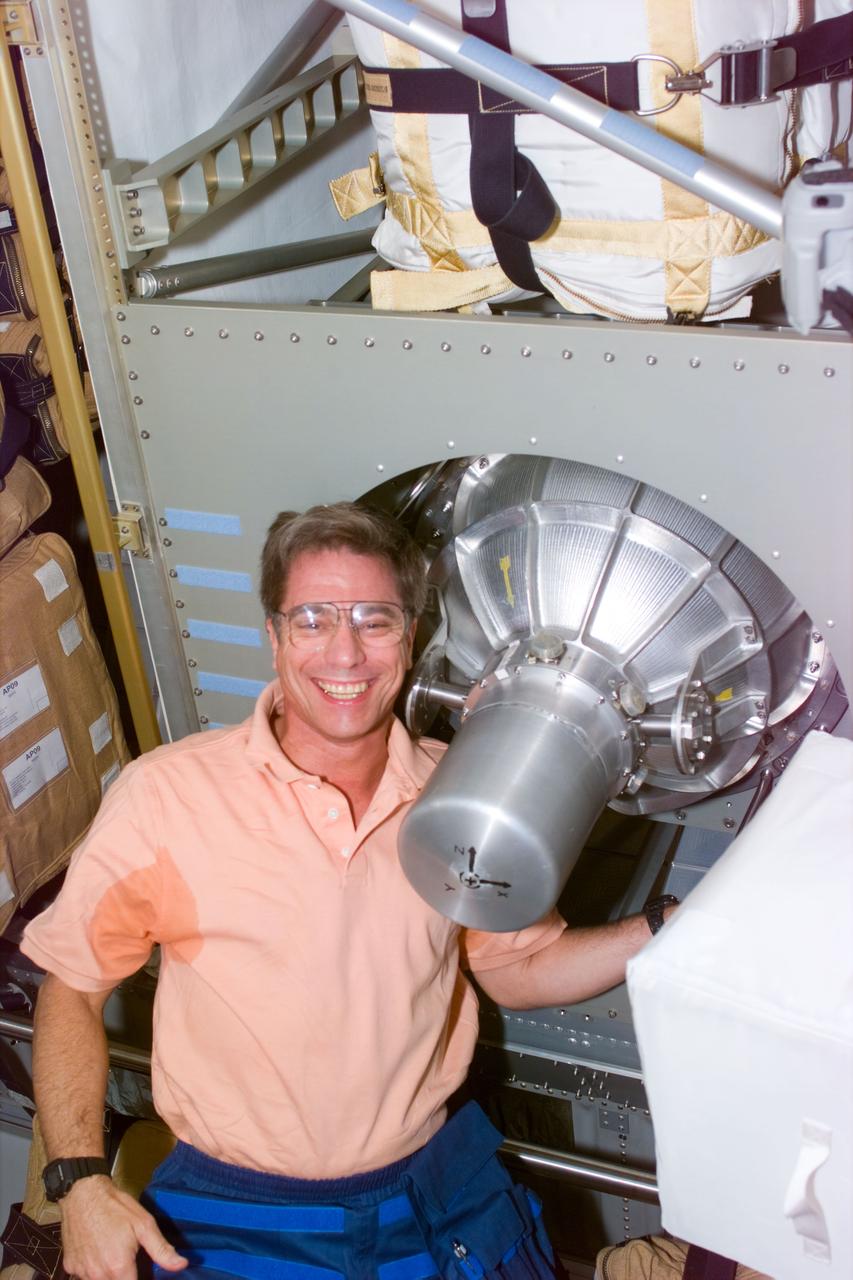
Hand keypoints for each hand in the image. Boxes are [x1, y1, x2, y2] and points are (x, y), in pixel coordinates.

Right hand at [59, 1175, 186, 1279]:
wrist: (83, 1194)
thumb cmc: (114, 1206)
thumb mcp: (143, 1223)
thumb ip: (161, 1249)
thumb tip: (181, 1265)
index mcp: (118, 1267)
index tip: (142, 1271)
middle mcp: (98, 1275)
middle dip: (125, 1277)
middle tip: (129, 1260)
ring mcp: (81, 1272)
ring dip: (109, 1275)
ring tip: (113, 1253)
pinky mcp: (70, 1267)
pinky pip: (84, 1277)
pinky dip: (93, 1271)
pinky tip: (99, 1253)